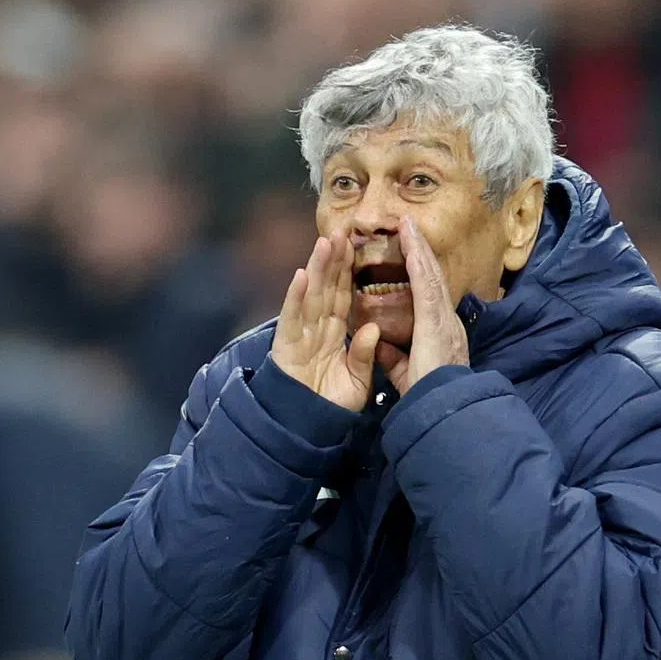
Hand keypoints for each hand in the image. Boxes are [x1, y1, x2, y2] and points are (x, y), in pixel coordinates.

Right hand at [271, 233, 380, 411]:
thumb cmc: (331, 404)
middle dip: (333, 260)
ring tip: (325, 243)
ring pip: (310, 295)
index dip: (349, 271)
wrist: (308, 428)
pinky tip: (301, 275)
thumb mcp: (358, 379)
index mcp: (335, 333)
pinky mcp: (285, 345)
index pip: (344, 295)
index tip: (357, 246)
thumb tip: (374, 330)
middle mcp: (316, 328)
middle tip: (343, 231)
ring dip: (317, 269)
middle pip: (327, 288)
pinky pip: (292, 317)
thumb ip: (365, 354)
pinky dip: (296, 297)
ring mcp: (300, 334)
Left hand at [376, 217, 469, 394]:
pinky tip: (409, 243)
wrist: (443, 407)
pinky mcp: (435, 319)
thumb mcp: (406, 372)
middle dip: (420, 252)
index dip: (419, 272)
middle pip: (431, 278)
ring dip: (418, 248)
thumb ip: (395, 356)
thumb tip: (381, 344)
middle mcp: (446, 320)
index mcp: (440, 333)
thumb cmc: (428, 396)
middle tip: (409, 227)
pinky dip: (417, 261)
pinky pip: (425, 284)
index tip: (410, 253)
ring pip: (430, 275)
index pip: (427, 295)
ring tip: (407, 225)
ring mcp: (443, 317)